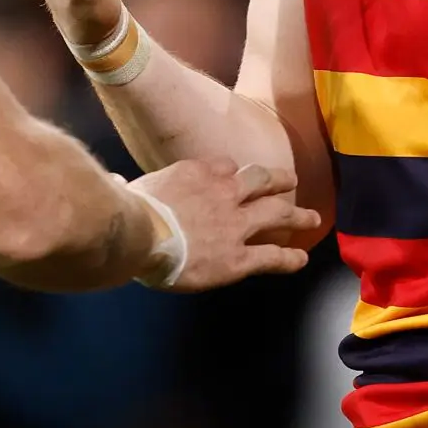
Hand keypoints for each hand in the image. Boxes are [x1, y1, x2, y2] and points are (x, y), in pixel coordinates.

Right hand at [132, 158, 316, 288]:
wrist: (140, 232)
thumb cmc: (128, 210)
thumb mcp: (132, 188)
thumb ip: (130, 185)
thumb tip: (115, 181)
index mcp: (199, 173)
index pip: (227, 168)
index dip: (235, 174)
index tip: (237, 177)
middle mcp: (225, 193)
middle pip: (260, 181)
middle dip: (278, 181)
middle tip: (290, 181)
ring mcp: (236, 225)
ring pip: (277, 214)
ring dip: (297, 215)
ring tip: (312, 217)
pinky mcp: (238, 258)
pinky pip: (271, 256)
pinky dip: (289, 258)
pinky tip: (301, 259)